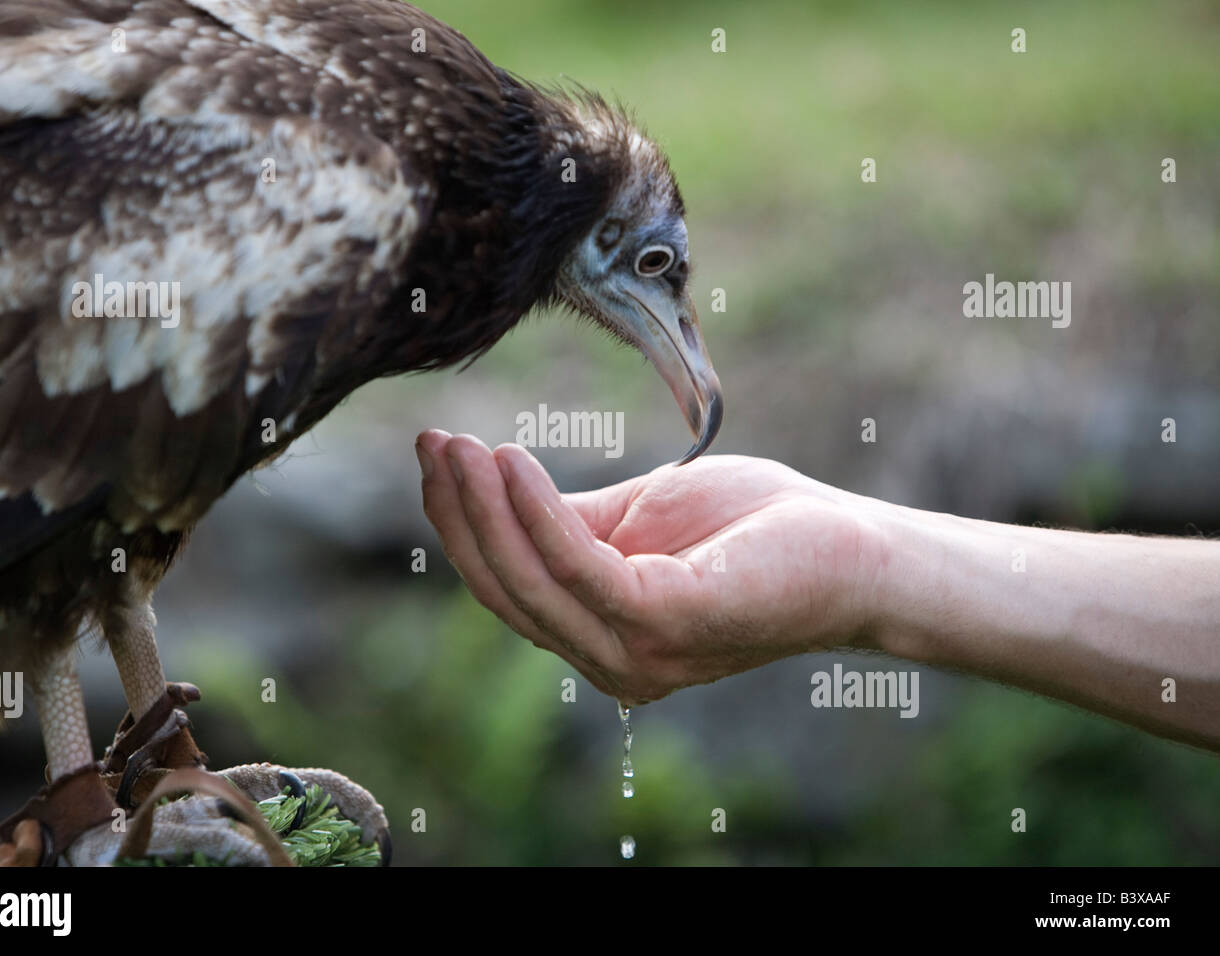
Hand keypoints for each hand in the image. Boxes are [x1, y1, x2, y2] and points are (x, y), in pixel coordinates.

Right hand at [416, 431, 884, 703]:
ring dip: (485, 509)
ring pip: (532, 582)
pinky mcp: (670, 623)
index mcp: (599, 636)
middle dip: (459, 514)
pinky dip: (538, 514)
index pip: (506, 588)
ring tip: (461, 446)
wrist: (852, 548)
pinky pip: (582, 567)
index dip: (460, 525)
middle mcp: (610, 659)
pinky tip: (513, 462)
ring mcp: (639, 652)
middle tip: (432, 442)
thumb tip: (500, 491)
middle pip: (505, 589)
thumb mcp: (639, 519)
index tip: (433, 455)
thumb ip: (572, 521)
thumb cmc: (753, 529)